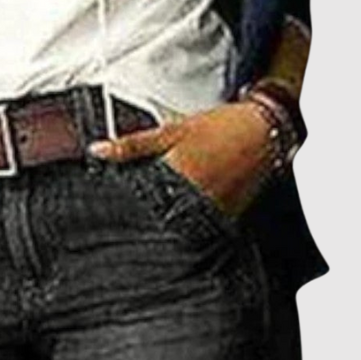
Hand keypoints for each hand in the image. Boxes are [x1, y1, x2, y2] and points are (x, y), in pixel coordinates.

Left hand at [89, 99, 289, 219]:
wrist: (264, 133)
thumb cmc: (220, 128)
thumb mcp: (171, 131)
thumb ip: (132, 146)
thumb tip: (96, 151)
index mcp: (177, 176)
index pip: (137, 204)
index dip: (119, 210)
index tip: (104, 214)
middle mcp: (193, 201)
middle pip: (152, 222)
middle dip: (137, 223)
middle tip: (119, 225)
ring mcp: (208, 216)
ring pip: (172, 231)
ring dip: (158, 229)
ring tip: (148, 224)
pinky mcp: (220, 224)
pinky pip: (193, 231)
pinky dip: (181, 228)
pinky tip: (175, 221)